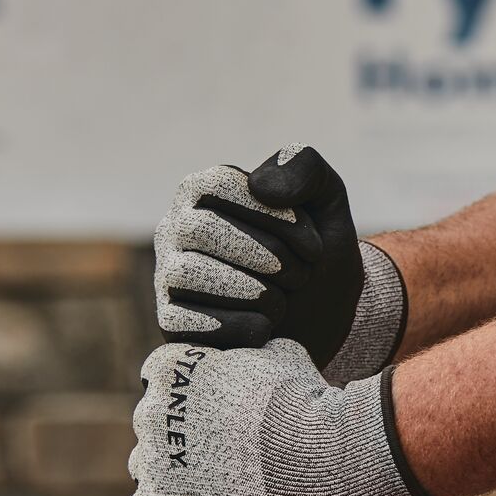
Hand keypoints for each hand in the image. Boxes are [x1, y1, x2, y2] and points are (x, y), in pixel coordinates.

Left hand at [126, 341, 436, 495]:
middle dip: (183, 434)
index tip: (219, 412)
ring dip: (175, 474)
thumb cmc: (306, 404)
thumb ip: (252, 354)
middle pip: (156, 423)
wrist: (319, 456)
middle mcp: (152, 409)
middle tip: (226, 451)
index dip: (194, 396)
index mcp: (172, 367)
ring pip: (149, 466)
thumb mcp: (283, 354)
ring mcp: (152, 457)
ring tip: (219, 486)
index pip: (162, 377)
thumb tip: (258, 354)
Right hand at [152, 146, 407, 380]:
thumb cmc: (313, 254)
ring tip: (282, 300)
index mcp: (204, 191)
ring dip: (253, 291)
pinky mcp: (172, 323)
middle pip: (202, 229)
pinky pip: (186, 323)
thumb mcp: (325, 202)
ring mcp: (169, 276)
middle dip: (267, 256)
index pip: (219, 185)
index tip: (313, 247)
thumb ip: (303, 167)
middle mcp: (176, 228)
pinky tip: (266, 327)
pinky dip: (239, 326)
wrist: (320, 321)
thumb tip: (261, 186)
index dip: (273, 217)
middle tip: (301, 276)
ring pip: (189, 273)